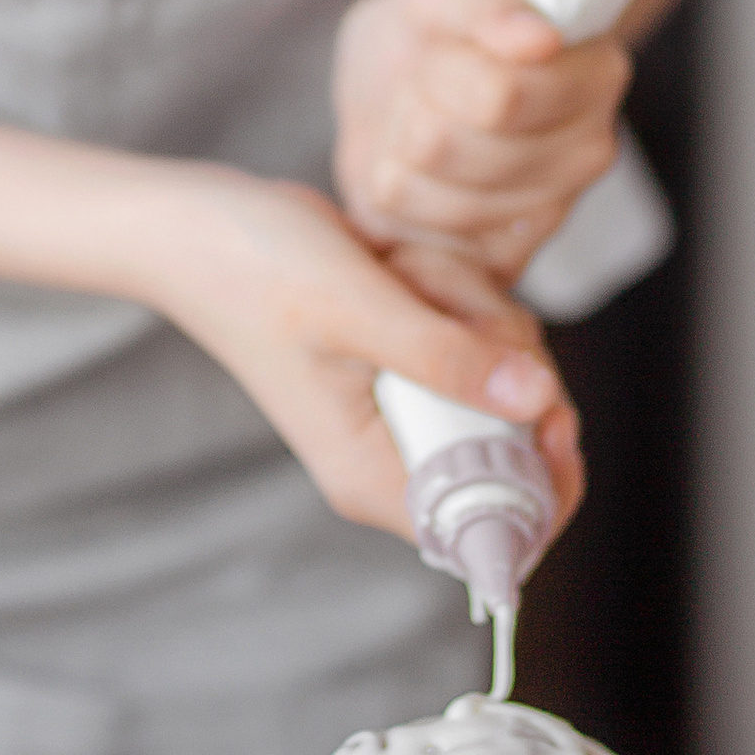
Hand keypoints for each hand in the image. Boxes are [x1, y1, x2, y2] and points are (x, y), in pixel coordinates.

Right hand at [136, 170, 584, 547]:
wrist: (203, 224)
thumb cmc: (255, 271)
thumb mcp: (355, 309)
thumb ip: (447, 358)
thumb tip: (539, 401)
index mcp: (374, 478)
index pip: (495, 531)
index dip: (547, 479)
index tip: (551, 406)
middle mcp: (396, 455)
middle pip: (521, 434)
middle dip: (498, 352)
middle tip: (434, 301)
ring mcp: (407, 405)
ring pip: (508, 367)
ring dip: (469, 304)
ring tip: (397, 274)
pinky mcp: (413, 360)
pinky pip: (482, 331)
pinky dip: (455, 288)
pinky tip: (396, 264)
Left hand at [332, 0, 628, 283]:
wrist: (400, 89)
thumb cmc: (430, 37)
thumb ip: (483, 6)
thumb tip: (542, 38)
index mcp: (597, 74)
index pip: (499, 96)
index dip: (442, 70)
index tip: (443, 51)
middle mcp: (591, 151)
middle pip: (449, 147)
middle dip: (414, 110)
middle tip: (425, 88)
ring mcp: (554, 214)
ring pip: (432, 195)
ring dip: (400, 154)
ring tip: (420, 126)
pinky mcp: (509, 261)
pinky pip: (421, 240)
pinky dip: (400, 203)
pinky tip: (421, 173)